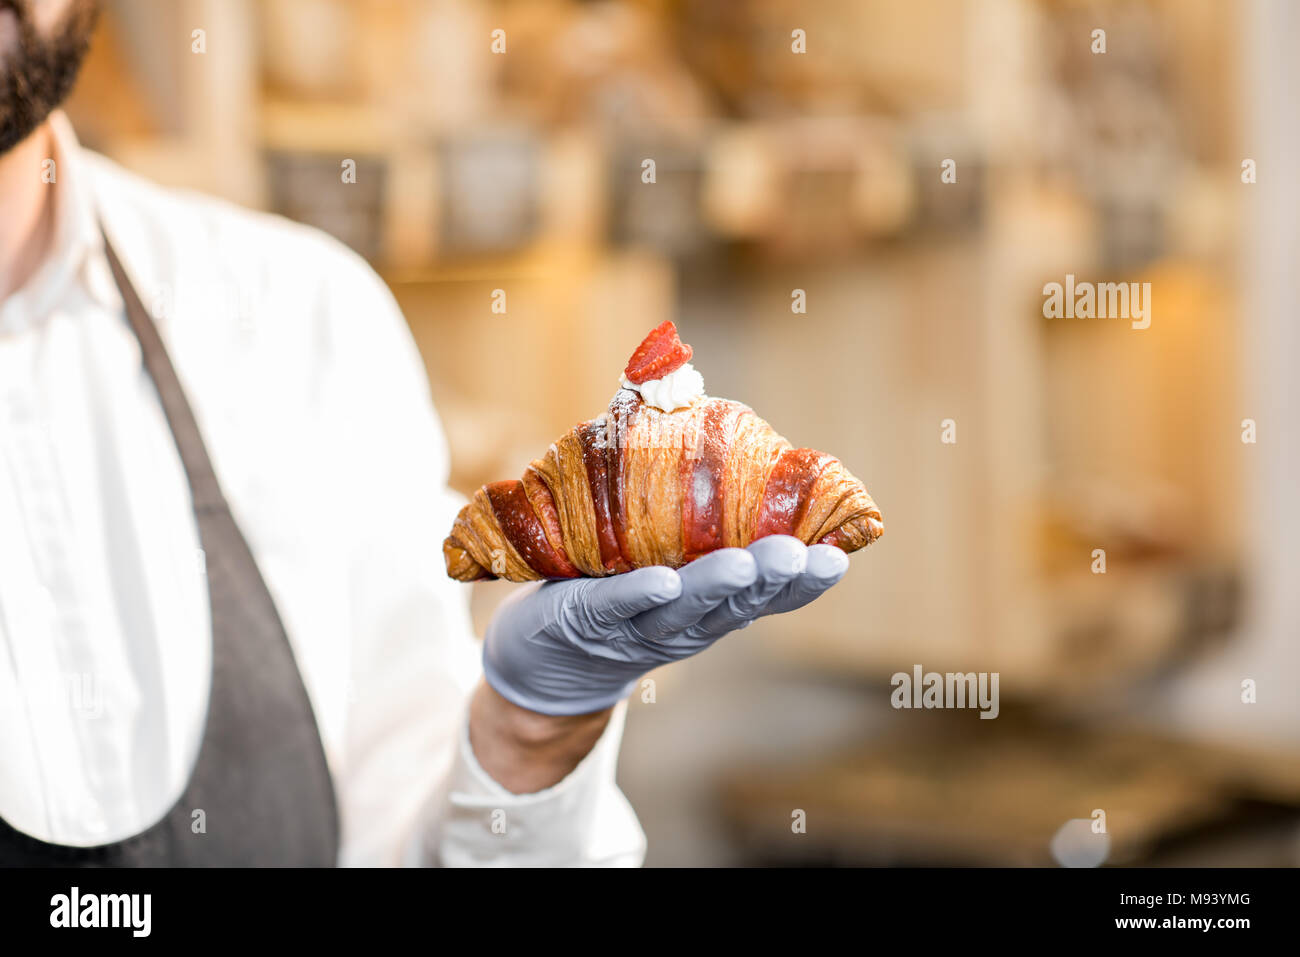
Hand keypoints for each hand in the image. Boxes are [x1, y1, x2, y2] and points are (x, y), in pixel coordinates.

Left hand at [482, 535, 850, 715]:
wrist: (546, 655)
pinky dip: (641, 595)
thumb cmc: (614, 585)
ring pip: (683, 607)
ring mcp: (638, 624)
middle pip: (735, 603)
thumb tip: (711, 412)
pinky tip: (664, 582)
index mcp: (713, 603)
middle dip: (771, 579)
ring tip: (744, 563)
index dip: (803, 581)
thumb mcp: (662, 552)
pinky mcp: (587, 617)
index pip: (767, 596)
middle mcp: (686, 621)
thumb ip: (694, 508)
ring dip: (715, 587)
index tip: (838, 555)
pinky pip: (617, 604)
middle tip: (804, 555)